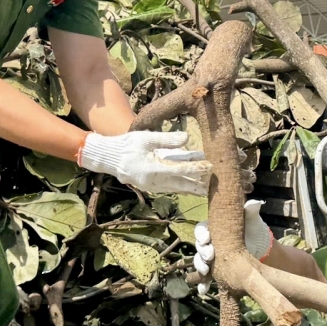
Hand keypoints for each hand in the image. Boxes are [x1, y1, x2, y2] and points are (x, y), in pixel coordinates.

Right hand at [78, 131, 209, 195]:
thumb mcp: (146, 138)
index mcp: (152, 169)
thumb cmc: (127, 145)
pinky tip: (195, 187)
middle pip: (182, 183)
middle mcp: (154, 181)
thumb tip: (186, 138)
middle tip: (216, 182)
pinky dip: (184, 187)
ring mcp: (153, 186)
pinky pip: (172, 188)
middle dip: (200, 182)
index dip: (196, 168)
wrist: (110, 158)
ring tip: (210, 188)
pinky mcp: (153, 186)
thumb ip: (166, 139)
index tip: (210, 165)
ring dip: (194, 187)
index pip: (180, 169)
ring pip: (179, 188)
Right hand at [192, 200, 272, 284]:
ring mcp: (212, 258)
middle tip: (210, 256)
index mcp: (215, 229)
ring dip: (200, 267)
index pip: (202, 229)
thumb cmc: (254, 232)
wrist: (263, 252)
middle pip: (199, 246)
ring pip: (199, 262)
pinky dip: (202, 283)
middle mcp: (211, 243)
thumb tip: (254, 202)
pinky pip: (205, 277)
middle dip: (201, 252)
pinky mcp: (216, 271)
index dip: (201, 234)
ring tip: (206, 272)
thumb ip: (250, 212)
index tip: (207, 238)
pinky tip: (203, 290)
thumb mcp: (252, 222)